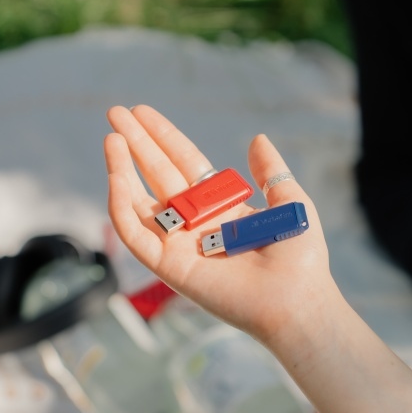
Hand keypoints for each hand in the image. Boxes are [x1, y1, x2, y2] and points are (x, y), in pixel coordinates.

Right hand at [104, 105, 340, 346]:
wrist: (297, 300)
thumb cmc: (300, 258)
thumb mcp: (290, 202)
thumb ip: (271, 172)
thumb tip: (257, 138)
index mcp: (221, 207)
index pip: (184, 164)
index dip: (163, 138)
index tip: (141, 112)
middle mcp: (196, 224)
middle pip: (157, 176)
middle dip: (136, 144)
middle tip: (114, 112)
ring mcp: (179, 245)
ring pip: (139, 204)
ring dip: (121, 170)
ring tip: (111, 137)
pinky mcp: (169, 267)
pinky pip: (136, 236)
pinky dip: (122, 207)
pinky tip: (117, 177)